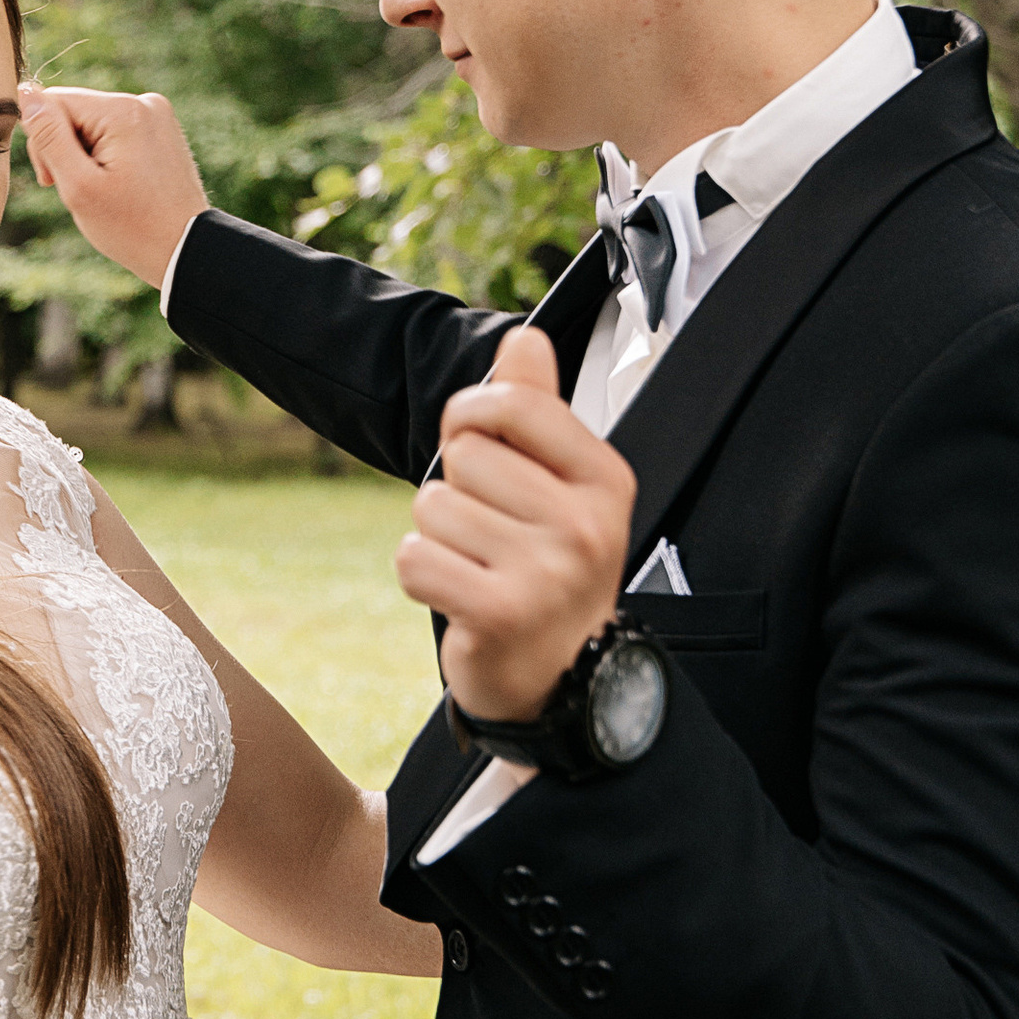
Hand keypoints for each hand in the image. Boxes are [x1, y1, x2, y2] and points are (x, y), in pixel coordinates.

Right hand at [16, 83, 208, 289]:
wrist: (186, 248)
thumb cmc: (132, 227)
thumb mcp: (79, 186)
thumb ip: (49, 137)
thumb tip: (25, 94)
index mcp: (122, 111)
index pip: (53, 102)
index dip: (42, 141)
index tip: (54, 180)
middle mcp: (143, 101)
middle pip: (74, 111)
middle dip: (65, 149)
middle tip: (81, 191)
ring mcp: (156, 114)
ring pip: (92, 123)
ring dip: (85, 155)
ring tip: (104, 191)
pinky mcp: (161, 128)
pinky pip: (114, 131)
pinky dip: (106, 155)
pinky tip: (118, 184)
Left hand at [396, 327, 634, 720]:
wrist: (561, 679)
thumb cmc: (552, 571)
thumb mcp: (563, 486)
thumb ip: (538, 410)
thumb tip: (524, 339)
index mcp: (604, 478)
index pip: (514, 402)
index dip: (474, 416)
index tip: (481, 446)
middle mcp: (585, 523)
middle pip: (465, 455)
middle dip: (459, 490)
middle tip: (493, 535)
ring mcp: (546, 572)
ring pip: (433, 506)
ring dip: (439, 537)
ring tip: (482, 567)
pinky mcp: (499, 614)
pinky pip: (414, 558)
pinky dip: (422, 575)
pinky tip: (460, 595)